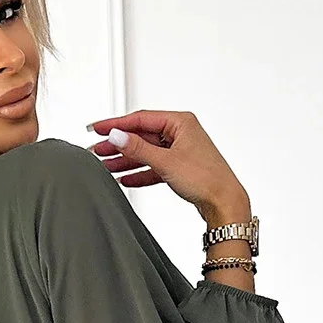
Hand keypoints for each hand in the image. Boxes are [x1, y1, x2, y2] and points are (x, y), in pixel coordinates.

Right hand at [85, 109, 247, 220]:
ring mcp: (180, 151)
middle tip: (97, 149)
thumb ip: (138, 148)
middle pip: (142, 136)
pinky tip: (126, 179)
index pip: (140, 119)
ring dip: (126, 160)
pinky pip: (154, 167)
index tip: (98, 128)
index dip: (116, 124)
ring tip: (106, 165)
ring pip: (146, 152)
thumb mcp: (166, 161)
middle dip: (118, 144)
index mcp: (180, 122)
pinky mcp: (180, 168)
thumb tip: (117, 136)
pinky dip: (140, 173)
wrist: (224, 203)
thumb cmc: (206, 179)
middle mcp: (181, 134)